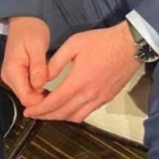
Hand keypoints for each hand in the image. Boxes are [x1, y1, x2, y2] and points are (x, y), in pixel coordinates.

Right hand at [0, 17, 50, 108]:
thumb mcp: (38, 47)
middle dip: (43, 100)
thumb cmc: (31, 30)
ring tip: (59, 92)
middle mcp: (9, 77)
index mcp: (12, 71)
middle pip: (26, 98)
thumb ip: (38, 68)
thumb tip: (40, 87)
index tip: (59, 98)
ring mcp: (13, 76)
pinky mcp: (18, 74)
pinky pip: (28, 87)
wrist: (24, 20)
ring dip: (41, 95)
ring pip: (28, 95)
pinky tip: (51, 87)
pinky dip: (39, 89)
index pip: (26, 97)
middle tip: (62, 97)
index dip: (42, 102)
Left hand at [22, 23, 140, 123]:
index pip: (53, 103)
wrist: (130, 45)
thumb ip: (56, 62)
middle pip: (62, 114)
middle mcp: (88, 95)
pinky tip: (69, 107)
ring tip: (50, 111)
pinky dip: (74, 114)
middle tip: (34, 113)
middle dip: (46, 116)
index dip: (38, 109)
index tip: (28, 111)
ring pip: (75, 117)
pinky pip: (87, 113)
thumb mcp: (74, 44)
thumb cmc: (102, 41)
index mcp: (78, 81)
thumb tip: (43, 77)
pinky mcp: (107, 98)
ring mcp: (99, 99)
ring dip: (60, 117)